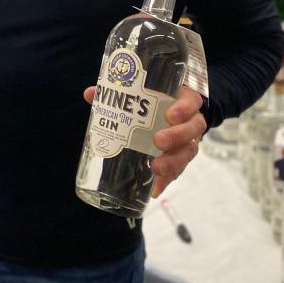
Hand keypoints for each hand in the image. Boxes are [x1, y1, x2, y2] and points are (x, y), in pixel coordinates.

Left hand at [81, 85, 205, 198]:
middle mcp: (190, 121)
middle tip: (158, 141)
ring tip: (156, 168)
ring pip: (188, 152)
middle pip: (193, 129)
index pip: (191, 102)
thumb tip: (90, 94)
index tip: (170, 115)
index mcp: (183, 101)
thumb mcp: (141, 95)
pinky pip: (178, 171)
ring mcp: (188, 142)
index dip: (183, 108)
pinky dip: (166, 181)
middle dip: (177, 136)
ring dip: (173, 162)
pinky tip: (154, 189)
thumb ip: (118, 93)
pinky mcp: (180, 159)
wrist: (169, 116)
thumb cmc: (154, 102)